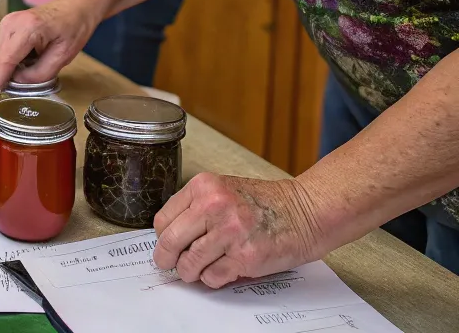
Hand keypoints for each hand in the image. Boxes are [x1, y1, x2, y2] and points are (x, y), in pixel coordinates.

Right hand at [0, 0, 101, 88]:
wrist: (73, 8)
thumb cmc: (73, 30)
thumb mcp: (62, 57)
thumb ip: (38, 74)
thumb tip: (16, 82)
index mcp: (28, 28)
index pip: (6, 59)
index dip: (0, 80)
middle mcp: (11, 22)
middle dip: (6, 75)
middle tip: (24, 84)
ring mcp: (7, 21)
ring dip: (10, 66)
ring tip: (31, 65)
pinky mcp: (6, 24)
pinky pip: (2, 49)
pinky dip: (12, 58)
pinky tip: (28, 56)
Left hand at [152, 173, 325, 288]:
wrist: (303, 211)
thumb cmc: (263, 203)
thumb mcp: (222, 190)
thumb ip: (196, 208)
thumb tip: (170, 236)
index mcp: (203, 186)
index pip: (164, 219)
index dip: (162, 237)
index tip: (166, 245)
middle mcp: (213, 206)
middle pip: (170, 241)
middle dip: (166, 259)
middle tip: (169, 265)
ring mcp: (229, 232)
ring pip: (189, 263)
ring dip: (190, 272)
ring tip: (197, 270)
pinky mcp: (245, 257)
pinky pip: (212, 277)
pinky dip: (212, 278)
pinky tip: (221, 270)